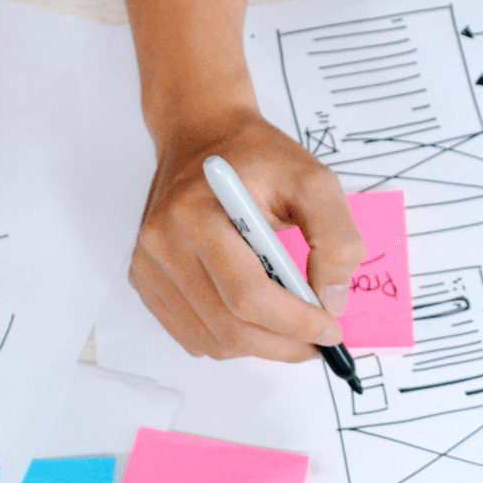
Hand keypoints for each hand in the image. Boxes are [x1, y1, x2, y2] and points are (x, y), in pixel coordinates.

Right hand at [129, 109, 365, 360]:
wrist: (202, 135)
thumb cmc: (256, 157)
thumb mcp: (313, 180)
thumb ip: (336, 238)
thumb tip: (332, 301)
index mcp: (196, 214)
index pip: (247, 294)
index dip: (295, 322)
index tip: (330, 329)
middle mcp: (162, 243)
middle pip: (229, 327)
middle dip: (284, 344)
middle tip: (319, 340)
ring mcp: (148, 266)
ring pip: (212, 341)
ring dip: (261, 347)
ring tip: (291, 328)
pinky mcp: (146, 281)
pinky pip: (194, 336)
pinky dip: (232, 340)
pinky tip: (255, 318)